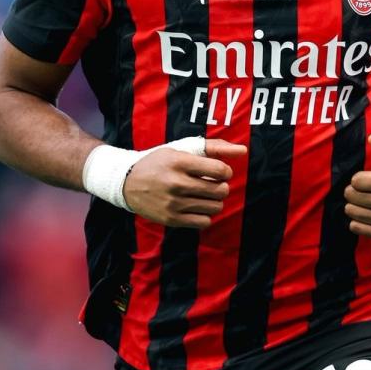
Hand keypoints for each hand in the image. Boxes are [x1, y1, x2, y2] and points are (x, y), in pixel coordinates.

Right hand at [123, 139, 245, 228]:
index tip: (219, 172)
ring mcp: (173, 203)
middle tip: (214, 184)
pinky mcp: (171, 219)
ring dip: (215, 201)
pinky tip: (197, 206)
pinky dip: (206, 214)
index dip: (225, 171)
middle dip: (222, 187)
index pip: (219, 170)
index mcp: (179, 161)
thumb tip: (243, 150)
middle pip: (219, 190)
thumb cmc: (159, 162)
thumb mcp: (182, 148)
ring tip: (205, 195)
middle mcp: (176, 183)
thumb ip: (214, 147)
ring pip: (214, 207)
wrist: (128, 183)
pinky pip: (204, 222)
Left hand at [344, 134, 370, 240]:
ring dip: (353, 206)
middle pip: (355, 197)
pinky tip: (364, 214)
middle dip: (352, 191)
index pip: (359, 181)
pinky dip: (356, 222)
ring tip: (361, 201)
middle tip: (358, 190)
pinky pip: (359, 229)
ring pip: (355, 213)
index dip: (357, 179)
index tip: (363, 179)